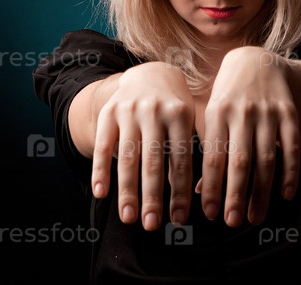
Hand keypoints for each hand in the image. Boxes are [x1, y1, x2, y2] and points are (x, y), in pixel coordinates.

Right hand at [91, 62, 195, 229]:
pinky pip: (103, 145)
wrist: (148, 74)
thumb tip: (200, 193)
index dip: (180, 191)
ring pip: (128, 157)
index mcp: (180, 114)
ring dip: (127, 191)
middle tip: (152, 226)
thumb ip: (197, 150)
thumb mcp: (193, 120)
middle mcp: (154, 111)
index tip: (180, 219)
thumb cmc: (177, 108)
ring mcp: (129, 111)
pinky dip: (101, 170)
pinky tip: (101, 194)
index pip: (181, 159)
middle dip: (153, 196)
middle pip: (153, 161)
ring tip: (129, 219)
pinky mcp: (108, 113)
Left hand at [198, 47, 300, 226]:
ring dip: (262, 192)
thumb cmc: (227, 96)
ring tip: (256, 217)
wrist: (256, 60)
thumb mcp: (211, 116)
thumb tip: (199, 192)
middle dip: (236, 195)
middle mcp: (242, 112)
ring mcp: (268, 112)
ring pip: (266, 159)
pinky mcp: (289, 113)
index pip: (213, 157)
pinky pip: (291, 147)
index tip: (209, 214)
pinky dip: (290, 172)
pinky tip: (285, 194)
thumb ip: (208, 150)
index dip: (211, 187)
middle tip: (232, 222)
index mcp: (217, 113)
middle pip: (240, 161)